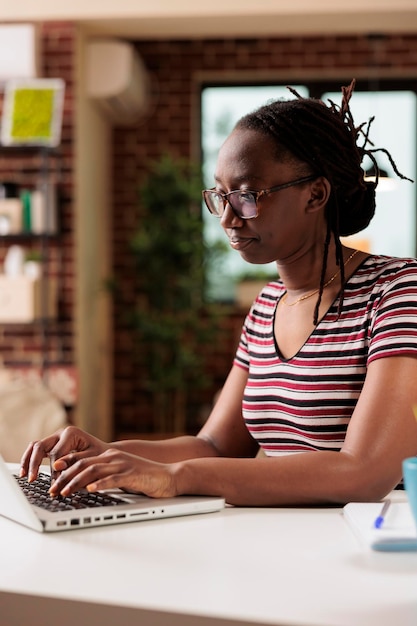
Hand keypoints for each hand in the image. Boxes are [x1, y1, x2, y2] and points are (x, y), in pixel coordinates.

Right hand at [20, 426, 107, 481]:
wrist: (105, 453)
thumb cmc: (100, 456)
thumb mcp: (91, 459)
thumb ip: (74, 462)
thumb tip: (55, 467)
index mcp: (71, 433)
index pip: (56, 453)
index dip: (54, 471)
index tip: (55, 485)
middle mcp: (61, 433)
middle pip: (41, 446)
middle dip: (35, 464)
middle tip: (32, 479)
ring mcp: (55, 438)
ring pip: (35, 446)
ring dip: (28, 461)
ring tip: (24, 476)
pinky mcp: (52, 445)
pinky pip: (36, 450)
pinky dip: (30, 460)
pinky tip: (26, 472)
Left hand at [48, 448, 178, 498]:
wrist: (168, 476)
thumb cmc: (144, 477)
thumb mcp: (120, 474)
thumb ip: (104, 476)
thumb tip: (85, 485)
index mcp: (110, 455)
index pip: (82, 458)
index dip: (65, 465)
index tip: (52, 475)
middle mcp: (114, 457)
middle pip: (83, 464)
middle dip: (65, 477)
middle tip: (53, 489)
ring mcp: (122, 464)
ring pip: (93, 470)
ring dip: (76, 482)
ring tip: (65, 492)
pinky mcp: (131, 474)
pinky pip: (112, 478)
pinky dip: (100, 484)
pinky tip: (91, 490)